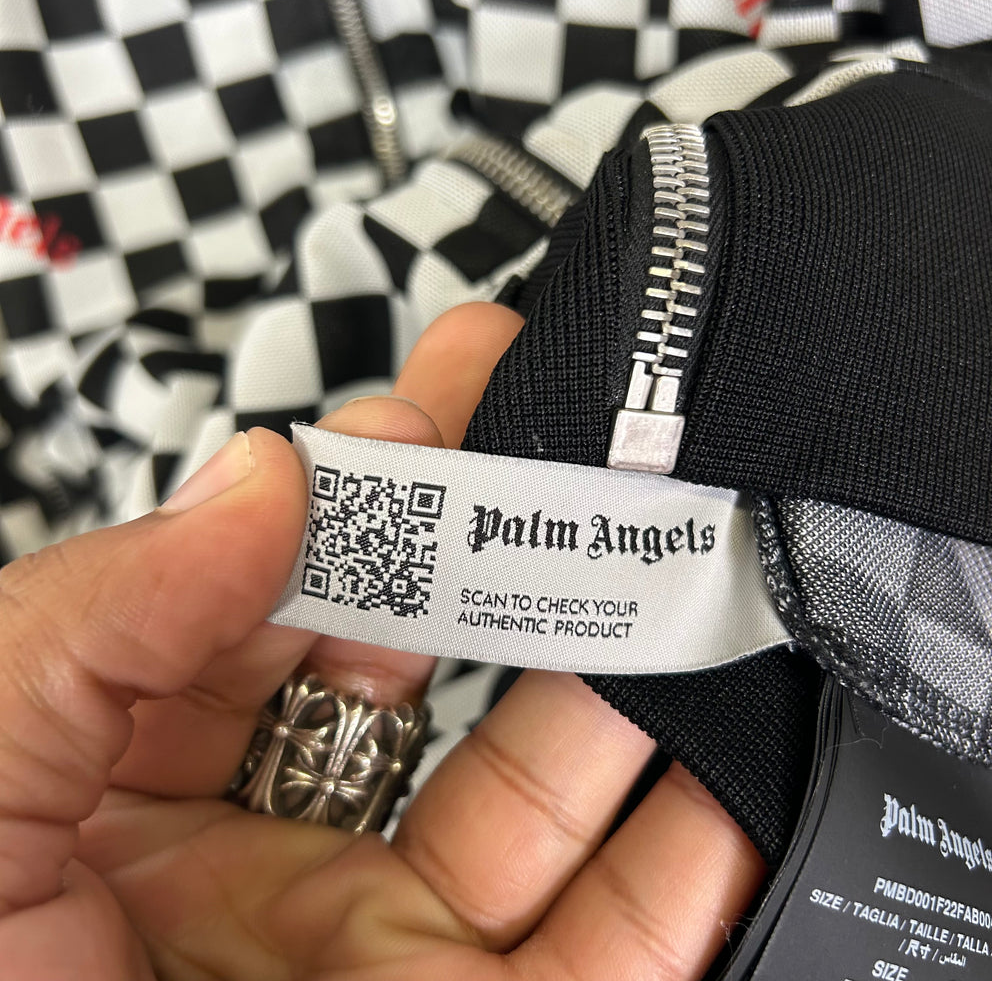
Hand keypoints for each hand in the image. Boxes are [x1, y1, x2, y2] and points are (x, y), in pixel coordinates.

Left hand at [0, 303, 764, 979]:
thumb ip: (113, 606)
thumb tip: (263, 473)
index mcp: (131, 756)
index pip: (283, 579)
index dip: (370, 482)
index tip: (449, 399)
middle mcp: (255, 838)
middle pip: (424, 664)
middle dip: (510, 556)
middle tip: (587, 469)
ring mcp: (364, 941)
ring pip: (525, 791)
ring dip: (609, 691)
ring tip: (674, 594)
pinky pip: (601, 947)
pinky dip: (675, 870)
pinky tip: (713, 785)